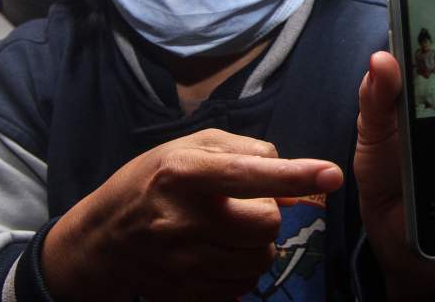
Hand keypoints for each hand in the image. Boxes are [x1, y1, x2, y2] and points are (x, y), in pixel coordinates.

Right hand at [41, 128, 342, 300]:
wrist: (102, 240)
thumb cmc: (151, 181)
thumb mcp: (189, 148)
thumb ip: (245, 153)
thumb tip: (293, 174)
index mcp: (183, 172)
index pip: (249, 173)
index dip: (295, 175)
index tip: (331, 175)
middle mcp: (183, 219)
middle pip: (266, 224)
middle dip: (268, 215)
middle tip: (246, 206)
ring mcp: (185, 263)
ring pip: (260, 258)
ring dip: (257, 244)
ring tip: (228, 229)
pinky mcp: (189, 293)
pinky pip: (243, 284)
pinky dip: (242, 268)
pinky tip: (218, 252)